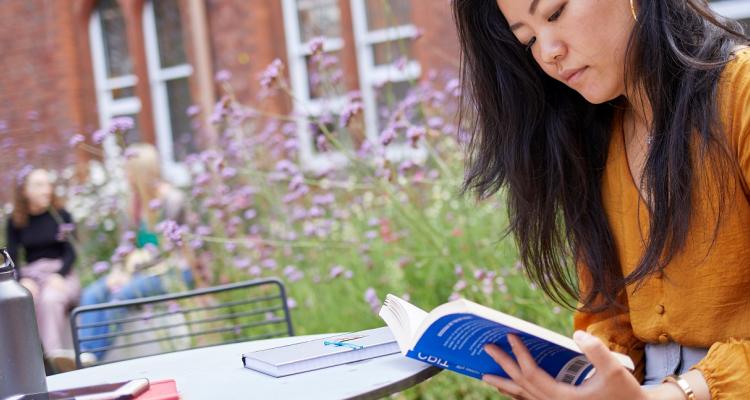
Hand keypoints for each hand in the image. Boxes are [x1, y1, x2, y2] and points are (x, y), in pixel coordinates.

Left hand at [482, 331, 647, 399]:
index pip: (532, 373)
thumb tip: (577, 334)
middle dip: (502, 365)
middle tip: (486, 348)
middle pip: (521, 384)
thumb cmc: (626, 394)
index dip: (519, 354)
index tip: (510, 336)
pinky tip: (509, 388)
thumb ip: (596, 351)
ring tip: (485, 373)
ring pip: (522, 396)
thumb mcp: (614, 371)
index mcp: (562, 397)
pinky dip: (516, 394)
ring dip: (504, 383)